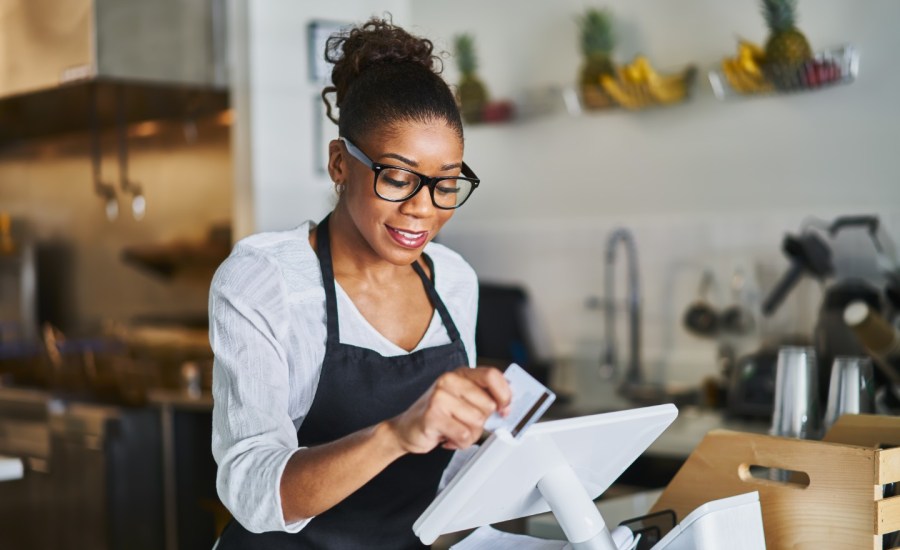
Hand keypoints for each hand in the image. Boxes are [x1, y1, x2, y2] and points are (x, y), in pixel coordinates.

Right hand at [386, 367, 511, 453]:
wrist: (405, 429)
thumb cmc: (437, 415)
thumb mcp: (461, 401)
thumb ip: (483, 398)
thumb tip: (508, 404)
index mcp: (460, 374)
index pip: (492, 375)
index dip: (505, 394)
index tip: (506, 408)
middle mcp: (449, 380)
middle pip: (488, 404)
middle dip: (482, 422)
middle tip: (465, 423)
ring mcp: (440, 396)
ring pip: (477, 422)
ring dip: (470, 435)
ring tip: (454, 430)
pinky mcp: (433, 415)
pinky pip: (464, 435)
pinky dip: (460, 443)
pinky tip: (448, 437)